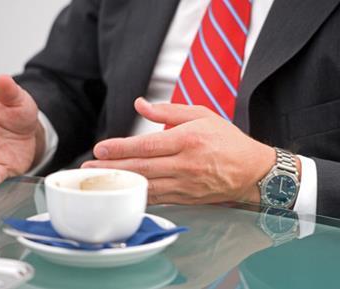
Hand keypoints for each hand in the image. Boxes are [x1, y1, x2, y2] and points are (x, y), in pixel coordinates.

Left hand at [82, 98, 276, 203]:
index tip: (100, 149)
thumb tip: (140, 105)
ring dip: (120, 184)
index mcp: (188, 140)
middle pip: (141, 168)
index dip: (120, 148)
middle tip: (87, 169)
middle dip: (111, 168)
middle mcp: (186, 164)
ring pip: (147, 186)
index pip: (146, 145)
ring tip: (97, 183)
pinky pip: (158, 199)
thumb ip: (168, 111)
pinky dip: (138, 196)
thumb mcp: (202, 115)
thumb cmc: (228, 141)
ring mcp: (186, 184)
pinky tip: (123, 193)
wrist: (252, 170)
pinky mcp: (187, 198)